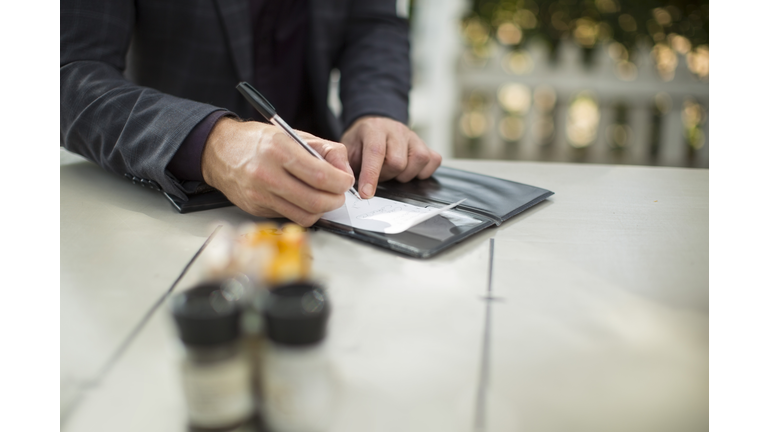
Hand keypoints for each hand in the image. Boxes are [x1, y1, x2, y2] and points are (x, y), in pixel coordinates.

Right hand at [201, 117, 354, 226]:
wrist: (219, 151)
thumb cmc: (257, 141)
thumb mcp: (293, 135)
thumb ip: (325, 151)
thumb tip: (345, 171)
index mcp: (279, 150)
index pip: (320, 175)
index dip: (341, 182)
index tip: (346, 181)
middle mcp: (267, 174)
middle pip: (315, 201)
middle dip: (335, 200)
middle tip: (338, 194)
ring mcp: (260, 195)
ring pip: (305, 215)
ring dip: (322, 210)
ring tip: (324, 198)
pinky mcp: (256, 209)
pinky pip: (290, 217)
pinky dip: (303, 212)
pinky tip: (303, 200)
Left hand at [341, 116, 441, 198]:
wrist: (374, 126)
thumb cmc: (361, 142)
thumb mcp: (347, 150)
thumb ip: (346, 165)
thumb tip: (349, 183)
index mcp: (374, 129)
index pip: (376, 152)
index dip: (371, 176)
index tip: (366, 194)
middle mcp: (396, 130)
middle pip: (398, 161)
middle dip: (387, 176)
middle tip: (380, 175)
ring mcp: (413, 136)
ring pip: (418, 160)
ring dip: (405, 174)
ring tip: (394, 173)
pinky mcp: (425, 144)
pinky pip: (433, 160)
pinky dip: (423, 172)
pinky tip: (410, 171)